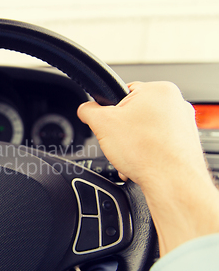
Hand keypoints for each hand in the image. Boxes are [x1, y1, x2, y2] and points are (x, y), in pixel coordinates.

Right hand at [77, 81, 218, 255]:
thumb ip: (88, 110)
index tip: (109, 124)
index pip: (124, 92)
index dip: (111, 111)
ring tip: (132, 154)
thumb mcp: (102, 124)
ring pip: (146, 129)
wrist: (171, 181)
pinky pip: (159, 142)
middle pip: (135, 112)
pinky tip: (142, 161)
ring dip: (134, 142)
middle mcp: (177, 103)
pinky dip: (147, 152)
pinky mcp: (186, 142)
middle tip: (120, 142)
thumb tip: (85, 109)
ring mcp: (184, 123)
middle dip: (123, 130)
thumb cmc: (146, 152)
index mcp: (159, 89)